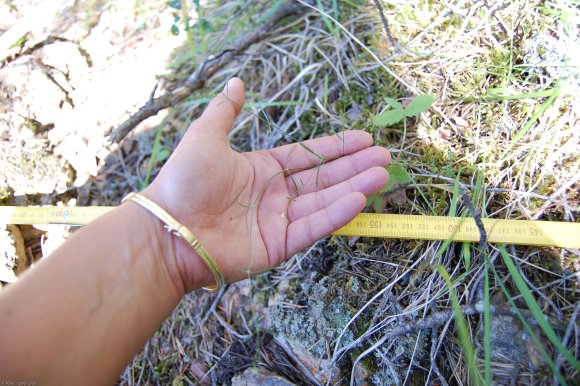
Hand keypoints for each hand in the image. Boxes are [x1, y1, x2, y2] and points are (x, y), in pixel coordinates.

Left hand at [145, 78, 389, 290]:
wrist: (167, 228)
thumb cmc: (184, 182)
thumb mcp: (205, 137)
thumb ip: (225, 111)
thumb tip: (237, 82)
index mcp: (262, 170)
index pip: (308, 156)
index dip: (337, 147)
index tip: (364, 138)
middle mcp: (275, 195)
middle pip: (324, 178)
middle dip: (355, 167)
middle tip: (385, 157)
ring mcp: (279, 221)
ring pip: (324, 201)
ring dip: (354, 188)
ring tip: (382, 174)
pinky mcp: (279, 245)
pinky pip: (312, 227)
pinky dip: (335, 214)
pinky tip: (358, 199)